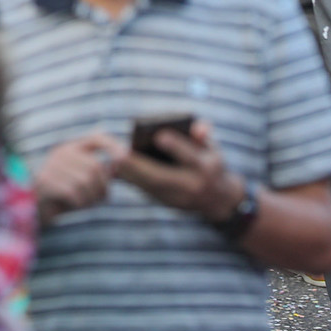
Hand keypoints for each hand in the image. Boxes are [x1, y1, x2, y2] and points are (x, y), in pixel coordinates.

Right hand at [34, 133, 122, 216]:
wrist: (33, 209)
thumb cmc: (61, 196)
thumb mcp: (80, 181)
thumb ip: (96, 172)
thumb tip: (118, 163)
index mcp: (70, 149)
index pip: (96, 138)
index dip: (113, 146)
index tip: (124, 158)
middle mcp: (60, 153)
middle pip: (95, 167)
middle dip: (102, 187)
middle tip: (99, 199)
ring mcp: (51, 165)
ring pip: (85, 181)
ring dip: (90, 198)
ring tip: (85, 204)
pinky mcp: (44, 181)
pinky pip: (73, 192)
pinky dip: (79, 203)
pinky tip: (73, 205)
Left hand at [113, 120, 246, 223]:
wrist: (217, 199)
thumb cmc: (210, 163)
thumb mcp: (213, 148)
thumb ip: (203, 135)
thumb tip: (199, 128)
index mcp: (207, 168)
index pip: (192, 157)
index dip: (176, 146)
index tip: (159, 135)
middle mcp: (193, 186)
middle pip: (163, 177)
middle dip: (140, 166)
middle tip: (119, 153)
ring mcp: (179, 198)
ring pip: (151, 187)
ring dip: (131, 174)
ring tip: (113, 158)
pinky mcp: (166, 202)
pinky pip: (146, 191)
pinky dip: (131, 180)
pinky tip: (116, 168)